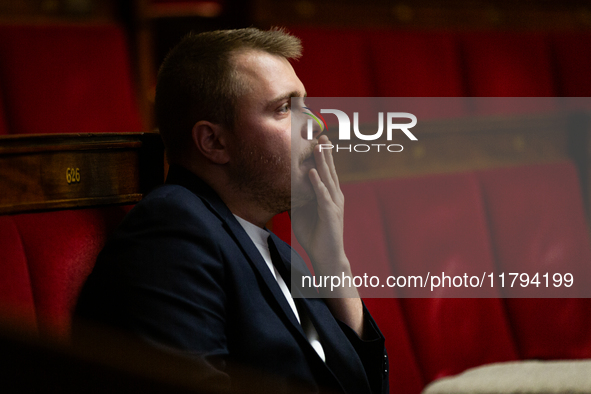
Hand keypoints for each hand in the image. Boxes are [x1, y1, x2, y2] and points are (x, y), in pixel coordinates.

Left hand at [290, 135, 364, 334]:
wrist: (326, 256)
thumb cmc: (315, 235)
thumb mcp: (302, 212)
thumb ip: (297, 198)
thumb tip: (284, 186)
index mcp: (328, 194)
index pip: (325, 171)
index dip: (321, 155)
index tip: (316, 138)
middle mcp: (334, 196)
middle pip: (329, 170)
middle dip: (324, 152)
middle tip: (321, 134)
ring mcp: (333, 205)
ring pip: (328, 179)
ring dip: (322, 162)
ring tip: (317, 146)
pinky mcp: (330, 215)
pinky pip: (323, 197)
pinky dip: (318, 184)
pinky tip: (312, 173)